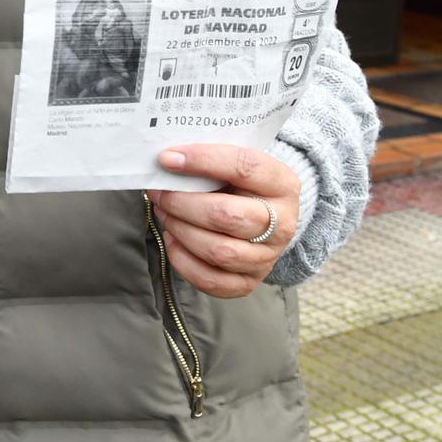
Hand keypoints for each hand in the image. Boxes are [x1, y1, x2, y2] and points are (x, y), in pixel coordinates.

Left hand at [149, 143, 299, 297]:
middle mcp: (282, 224)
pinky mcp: (249, 282)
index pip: (244, 167)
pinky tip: (173, 240)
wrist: (266, 217)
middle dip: (182, 203)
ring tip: (164, 213)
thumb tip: (167, 160)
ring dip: (180, 230)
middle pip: (227, 216)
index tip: (167, 158)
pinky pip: (211, 280)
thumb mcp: (237, 165)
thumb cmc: (242, 185)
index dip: (202, 160)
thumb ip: (210, 160)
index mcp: (282, 184)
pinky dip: (183, 261)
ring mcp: (267, 257)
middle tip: (158, 192)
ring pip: (219, 251)